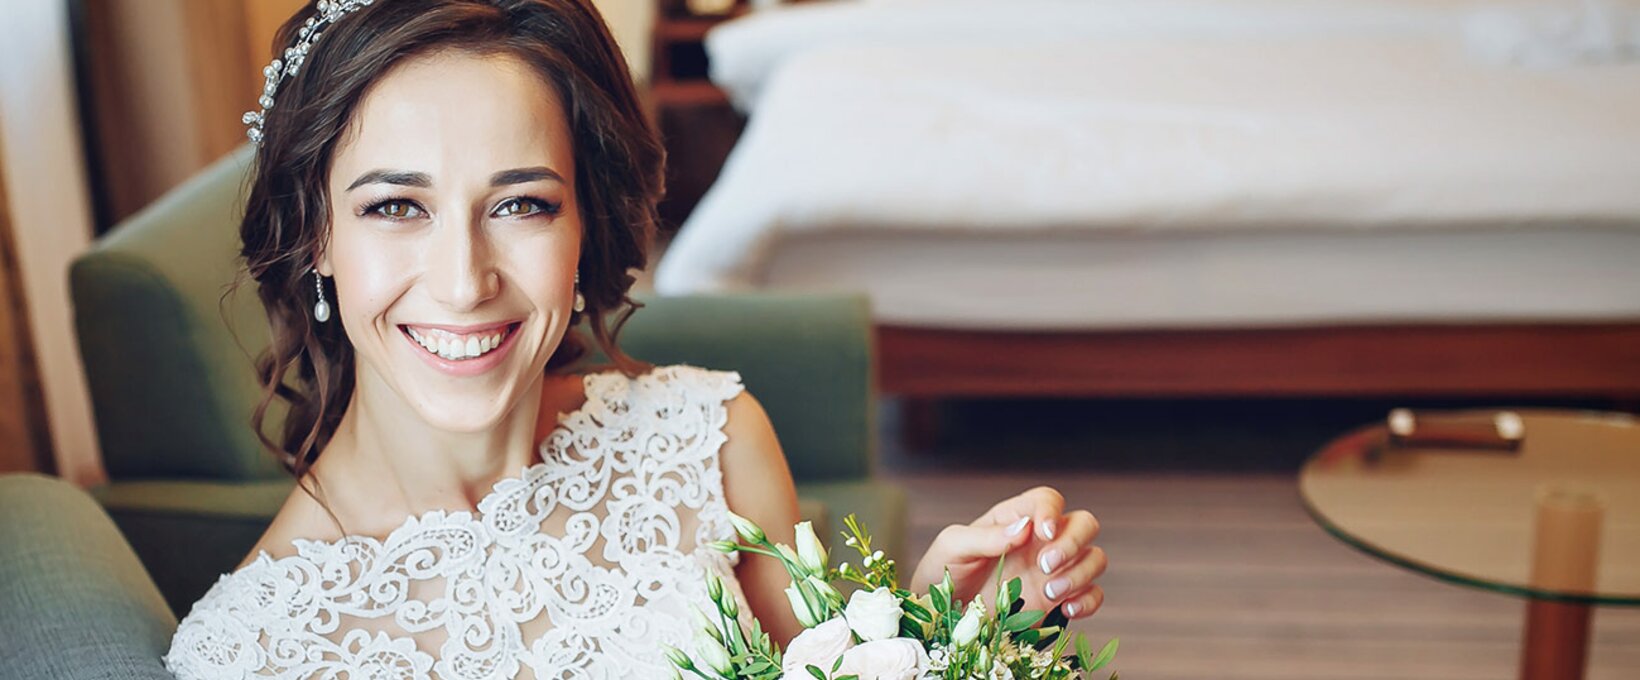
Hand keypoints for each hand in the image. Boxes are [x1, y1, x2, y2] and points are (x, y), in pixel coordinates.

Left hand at [908, 486, 1105, 619]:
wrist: (938, 620)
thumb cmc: (942, 574)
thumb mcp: (952, 547)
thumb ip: (985, 536)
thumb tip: (1023, 527)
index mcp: (1014, 520)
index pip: (1047, 500)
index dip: (1052, 511)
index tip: (1043, 532)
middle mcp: (1040, 542)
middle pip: (1084, 524)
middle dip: (1073, 541)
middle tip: (1045, 564)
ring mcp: (1052, 573)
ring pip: (1095, 558)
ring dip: (1081, 573)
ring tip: (1050, 591)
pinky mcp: (1058, 603)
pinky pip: (1093, 595)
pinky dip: (1089, 601)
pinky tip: (1067, 609)